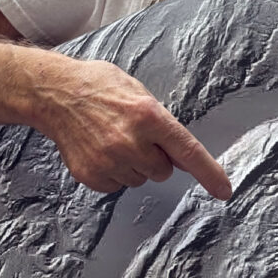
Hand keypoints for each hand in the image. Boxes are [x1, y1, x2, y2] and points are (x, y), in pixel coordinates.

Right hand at [32, 58, 231, 198]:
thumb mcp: (138, 93)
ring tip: (111, 139)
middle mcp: (131, 142)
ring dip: (132, 165)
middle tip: (133, 136)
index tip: (224, 190)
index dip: (209, 173)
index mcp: (148, 116)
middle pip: (163, 171)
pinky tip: (99, 150)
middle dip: (155, 158)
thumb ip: (162, 124)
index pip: (188, 151)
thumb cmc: (98, 87)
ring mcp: (110, 161)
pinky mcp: (92, 175)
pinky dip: (112, 172)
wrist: (53, 94)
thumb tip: (182, 156)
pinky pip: (116, 186)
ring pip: (139, 179)